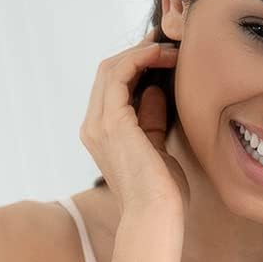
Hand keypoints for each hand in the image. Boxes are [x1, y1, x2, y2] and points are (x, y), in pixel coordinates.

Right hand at [78, 27, 188, 220]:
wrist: (156, 216)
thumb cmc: (161, 193)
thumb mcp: (157, 147)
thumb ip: (151, 119)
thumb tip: (155, 90)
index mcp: (100, 135)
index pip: (110, 88)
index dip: (134, 65)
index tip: (161, 55)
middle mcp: (93, 127)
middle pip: (107, 73)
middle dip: (137, 54)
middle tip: (166, 45)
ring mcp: (99, 124)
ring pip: (111, 69)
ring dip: (141, 53)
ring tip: (170, 50)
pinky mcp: (112, 123)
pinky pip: (121, 75)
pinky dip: (140, 59)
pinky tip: (162, 56)